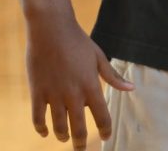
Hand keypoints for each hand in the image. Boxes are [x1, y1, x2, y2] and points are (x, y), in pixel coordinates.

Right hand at [26, 15, 132, 148]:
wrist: (51, 29)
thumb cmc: (78, 42)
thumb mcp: (99, 57)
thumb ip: (113, 76)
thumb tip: (131, 89)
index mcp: (91, 85)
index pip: (102, 115)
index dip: (105, 129)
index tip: (106, 137)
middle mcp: (73, 94)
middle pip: (79, 127)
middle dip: (81, 141)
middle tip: (81, 149)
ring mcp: (53, 94)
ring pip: (58, 126)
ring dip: (63, 136)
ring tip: (65, 138)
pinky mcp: (37, 92)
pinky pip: (37, 117)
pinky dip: (41, 128)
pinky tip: (45, 132)